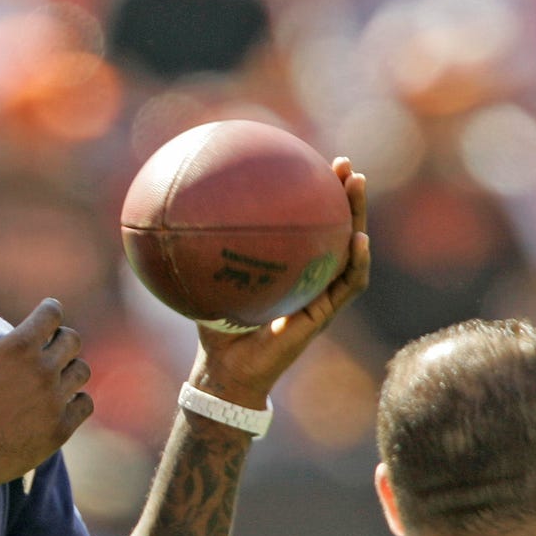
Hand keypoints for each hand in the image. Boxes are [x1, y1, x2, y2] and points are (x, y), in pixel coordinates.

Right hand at [0, 298, 93, 494]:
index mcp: (16, 348)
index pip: (51, 314)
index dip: (49, 311)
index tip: (45, 315)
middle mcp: (41, 371)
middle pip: (72, 340)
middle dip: (59, 339)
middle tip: (46, 348)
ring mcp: (53, 402)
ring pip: (81, 371)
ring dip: (69, 368)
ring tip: (52, 376)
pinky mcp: (59, 430)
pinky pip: (85, 404)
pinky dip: (76, 399)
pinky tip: (59, 401)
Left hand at [188, 157, 370, 408]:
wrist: (228, 371)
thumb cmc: (217, 329)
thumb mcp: (208, 281)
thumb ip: (203, 252)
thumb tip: (177, 212)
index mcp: (291, 268)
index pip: (309, 227)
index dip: (315, 197)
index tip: (314, 165)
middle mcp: (311, 278)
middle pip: (336, 230)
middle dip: (344, 196)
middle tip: (345, 166)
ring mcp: (321, 295)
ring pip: (350, 251)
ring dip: (358, 218)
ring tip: (357, 187)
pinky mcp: (324, 315)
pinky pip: (349, 286)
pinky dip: (357, 263)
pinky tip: (358, 239)